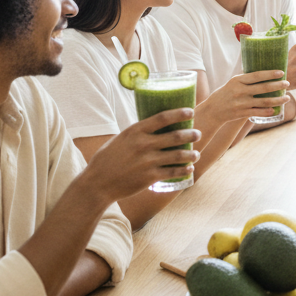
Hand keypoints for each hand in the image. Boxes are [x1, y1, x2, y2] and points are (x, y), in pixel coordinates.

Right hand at [81, 108, 200, 201]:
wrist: (97, 183)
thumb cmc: (107, 159)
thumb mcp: (120, 140)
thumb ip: (137, 134)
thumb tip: (152, 127)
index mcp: (135, 131)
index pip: (162, 118)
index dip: (179, 113)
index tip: (191, 111)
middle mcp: (143, 144)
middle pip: (175, 136)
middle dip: (191, 134)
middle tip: (197, 134)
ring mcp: (148, 161)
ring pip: (178, 155)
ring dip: (191, 154)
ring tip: (196, 154)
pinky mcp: (150, 177)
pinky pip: (173, 172)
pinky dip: (184, 170)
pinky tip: (189, 169)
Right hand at [205, 71, 288, 125]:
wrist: (213, 110)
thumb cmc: (226, 93)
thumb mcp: (233, 82)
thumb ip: (247, 79)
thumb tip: (264, 72)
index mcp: (238, 80)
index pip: (257, 75)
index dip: (270, 74)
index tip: (281, 72)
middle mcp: (240, 91)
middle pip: (263, 88)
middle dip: (278, 85)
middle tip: (287, 84)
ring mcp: (241, 103)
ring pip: (264, 101)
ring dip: (278, 100)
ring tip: (287, 97)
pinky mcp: (242, 113)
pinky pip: (258, 112)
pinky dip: (268, 111)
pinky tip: (275, 109)